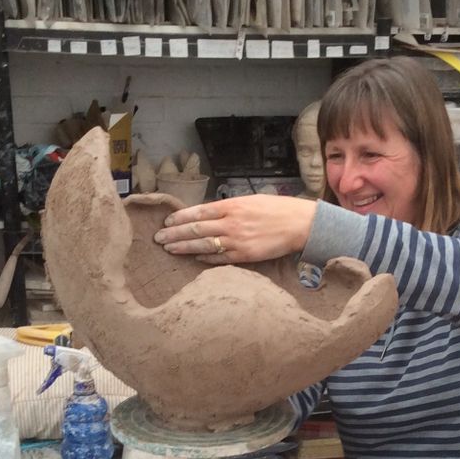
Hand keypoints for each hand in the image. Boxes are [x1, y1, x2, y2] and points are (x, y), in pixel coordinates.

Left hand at [153, 194, 316, 263]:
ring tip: (169, 249)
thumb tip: (210, 213)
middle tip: (158, 239)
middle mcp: (232, 222)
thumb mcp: (252, 200)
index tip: (167, 222)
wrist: (300, 224)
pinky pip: (220, 258)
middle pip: (196, 229)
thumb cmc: (278, 209)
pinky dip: (205, 257)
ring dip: (184, 247)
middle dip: (175, 234)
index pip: (199, 212)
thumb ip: (230, 207)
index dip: (180, 218)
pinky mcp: (245, 255)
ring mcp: (238, 240)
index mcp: (233, 205)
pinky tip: (194, 257)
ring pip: (204, 244)